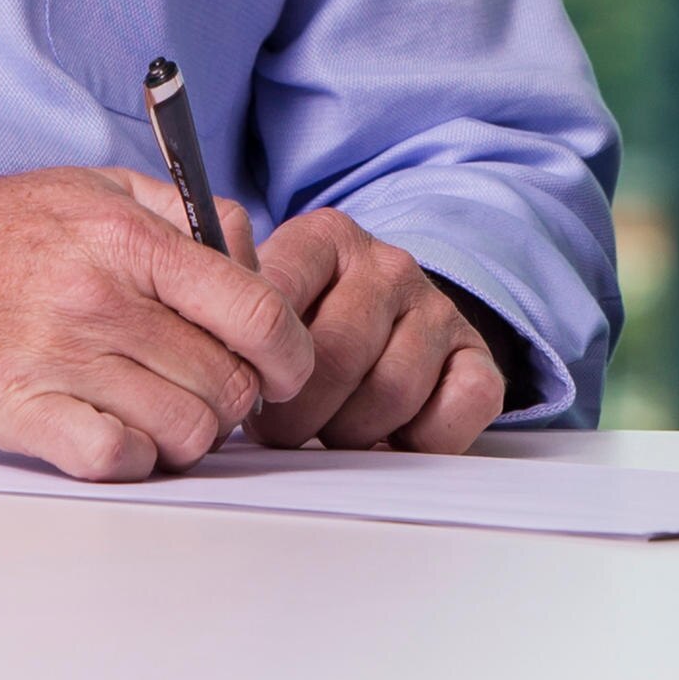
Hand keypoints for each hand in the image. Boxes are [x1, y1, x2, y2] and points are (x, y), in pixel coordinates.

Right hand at [0, 167, 315, 480]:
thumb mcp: (92, 188)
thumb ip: (183, 213)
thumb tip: (254, 257)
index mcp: (126, 237)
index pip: (256, 312)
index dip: (291, 354)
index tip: (286, 370)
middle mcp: (97, 298)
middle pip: (227, 383)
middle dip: (233, 398)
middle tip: (207, 390)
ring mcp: (56, 358)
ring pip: (183, 430)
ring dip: (186, 433)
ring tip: (162, 412)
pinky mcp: (17, 413)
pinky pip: (118, 459)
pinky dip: (133, 458)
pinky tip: (117, 433)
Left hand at [248, 207, 506, 451]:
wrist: (387, 322)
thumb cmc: (307, 326)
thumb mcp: (261, 303)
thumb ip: (232, 317)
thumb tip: (201, 358)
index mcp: (325, 238)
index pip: (277, 299)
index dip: (257, 365)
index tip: (248, 392)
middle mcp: (388, 264)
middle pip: (336, 356)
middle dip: (298, 415)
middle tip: (282, 432)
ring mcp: (437, 309)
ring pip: (392, 391)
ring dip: (353, 432)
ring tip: (331, 430)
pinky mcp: (477, 356)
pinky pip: (458, 407)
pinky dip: (421, 440)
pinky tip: (391, 436)